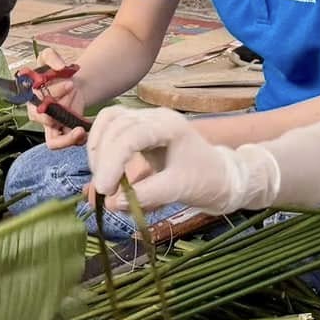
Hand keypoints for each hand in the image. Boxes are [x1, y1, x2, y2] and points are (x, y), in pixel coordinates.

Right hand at [25, 53, 88, 147]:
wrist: (68, 82)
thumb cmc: (53, 72)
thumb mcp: (48, 57)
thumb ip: (52, 57)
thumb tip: (60, 66)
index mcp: (31, 97)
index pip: (38, 99)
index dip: (55, 92)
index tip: (71, 83)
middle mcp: (39, 114)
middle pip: (46, 121)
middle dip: (63, 111)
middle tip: (79, 105)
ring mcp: (52, 125)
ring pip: (54, 142)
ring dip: (68, 139)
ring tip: (82, 131)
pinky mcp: (65, 131)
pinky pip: (70, 141)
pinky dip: (81, 138)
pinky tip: (91, 126)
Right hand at [85, 106, 281, 213]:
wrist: (220, 176)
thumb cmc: (205, 180)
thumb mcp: (179, 189)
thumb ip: (146, 195)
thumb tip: (112, 202)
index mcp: (169, 126)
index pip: (130, 136)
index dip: (112, 162)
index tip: (105, 190)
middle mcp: (155, 117)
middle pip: (115, 125)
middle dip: (103, 158)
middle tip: (104, 190)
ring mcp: (147, 119)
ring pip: (110, 121)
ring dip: (99, 149)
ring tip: (102, 178)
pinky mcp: (140, 128)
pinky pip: (112, 127)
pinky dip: (102, 145)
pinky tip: (103, 166)